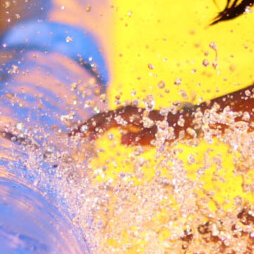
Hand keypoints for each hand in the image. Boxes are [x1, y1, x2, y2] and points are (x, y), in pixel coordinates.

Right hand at [73, 103, 194, 146]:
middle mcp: (128, 112)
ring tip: (74, 136)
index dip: (95, 129)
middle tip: (69, 136)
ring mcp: (127, 115)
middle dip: (85, 126)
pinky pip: (109, 123)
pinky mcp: (128, 120)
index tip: (84, 138)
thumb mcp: (159, 138)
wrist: (184, 122)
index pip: (108, 120)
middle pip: (101, 117)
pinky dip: (97, 128)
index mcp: (132, 114)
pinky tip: (89, 136)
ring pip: (103, 119)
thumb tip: (120, 141)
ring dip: (88, 126)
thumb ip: (140, 139)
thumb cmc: (173, 130)